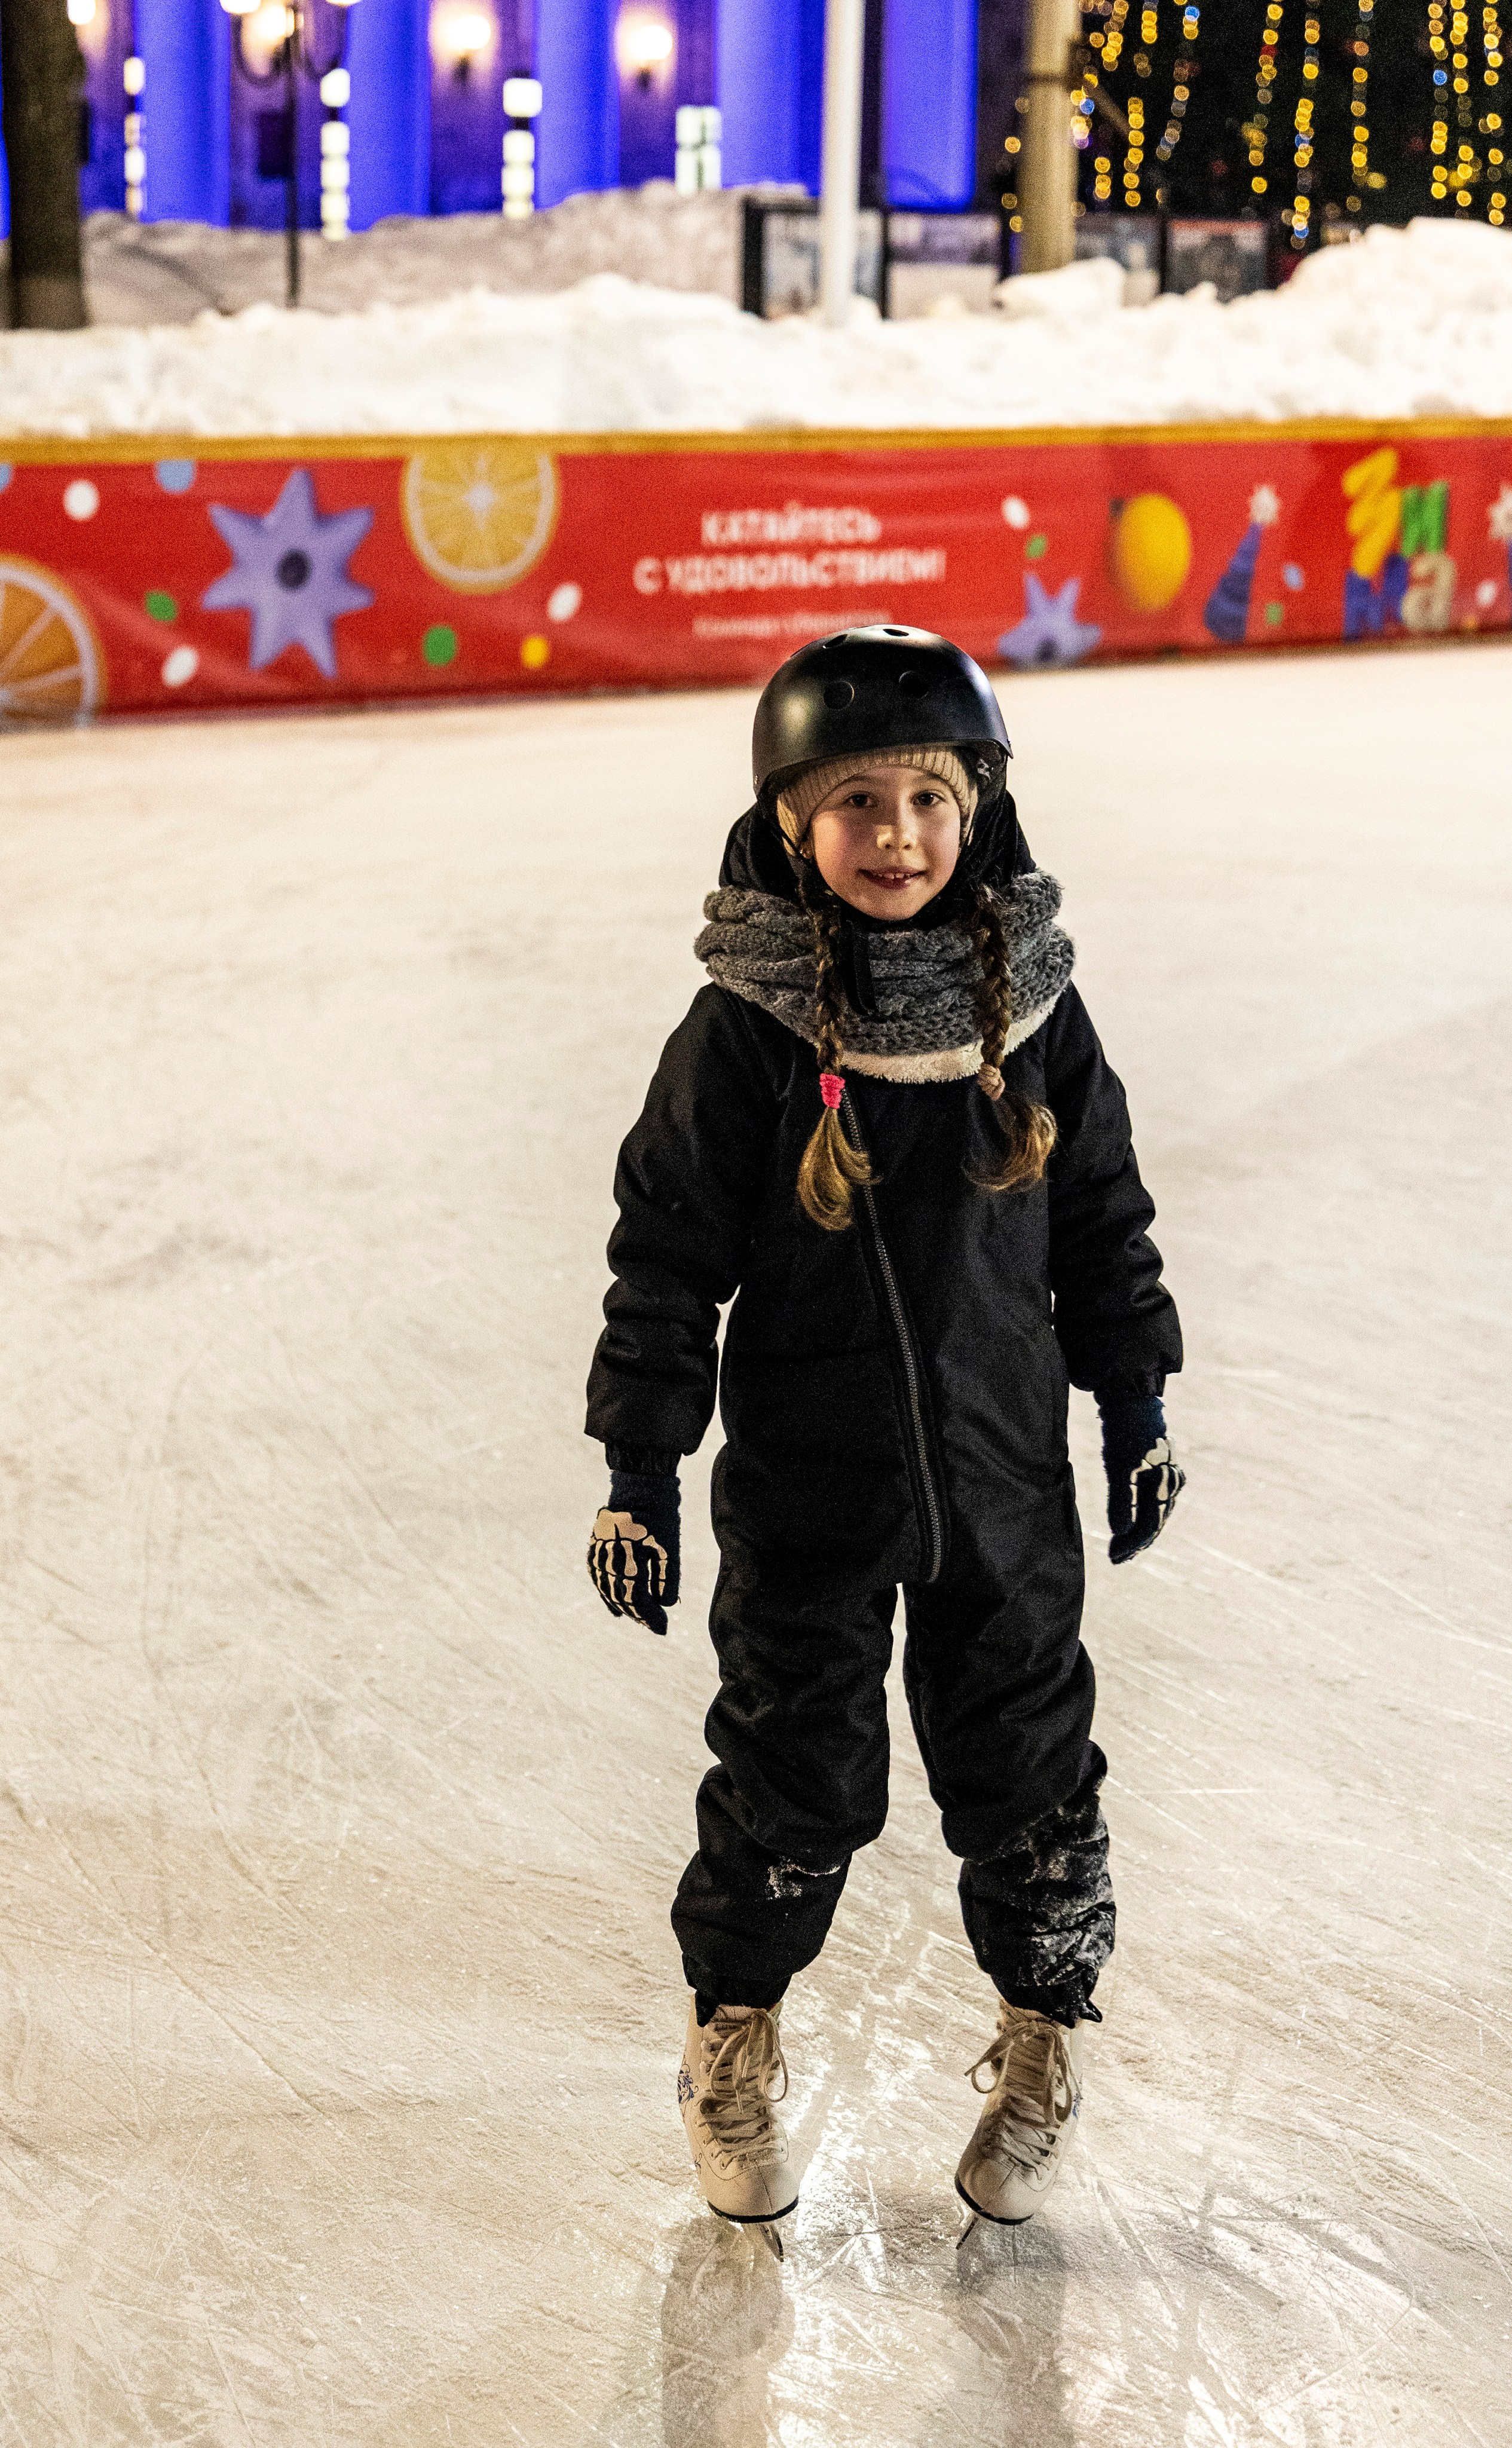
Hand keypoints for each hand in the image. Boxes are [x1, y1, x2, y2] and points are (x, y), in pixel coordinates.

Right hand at [587, 1471, 679, 1633]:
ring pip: (607, 1591)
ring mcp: (599, 1553)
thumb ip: (669, 1578)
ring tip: (638, 1619)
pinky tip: (615, 1610)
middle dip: (639, 1615)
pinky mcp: (595, 1548)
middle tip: (654, 1626)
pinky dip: (606, 1596)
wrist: (639, 1486)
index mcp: (629, 1558)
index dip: (650, 1617)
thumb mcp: (670, 1547)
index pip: (638, 1599)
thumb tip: (666, 1605)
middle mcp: (609, 1559)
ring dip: (623, 1608)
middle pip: (621, 1597)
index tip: (663, 1628)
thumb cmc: (660, 1515)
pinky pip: (597, 1579)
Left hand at [1099, 1396, 1184, 1565]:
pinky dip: (1144, 1514)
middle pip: (1155, 1522)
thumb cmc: (1124, 1432)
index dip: (1132, 1544)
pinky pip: (1156, 1500)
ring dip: (1141, 1531)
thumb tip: (1120, 1533)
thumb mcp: (1118, 1466)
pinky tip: (1134, 1524)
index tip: (1114, 1558)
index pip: (1149, 1525)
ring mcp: (1169, 1476)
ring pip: (1157, 1512)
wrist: (1132, 1400)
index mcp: (1163, 1484)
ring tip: (1124, 1547)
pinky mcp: (1163, 1470)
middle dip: (1136, 1542)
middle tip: (1116, 1558)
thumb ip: (1121, 1500)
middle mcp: (1171, 1483)